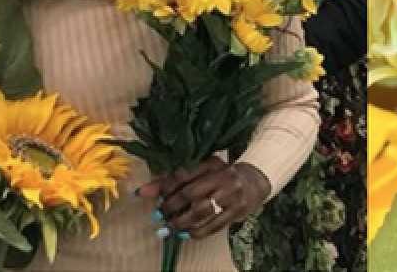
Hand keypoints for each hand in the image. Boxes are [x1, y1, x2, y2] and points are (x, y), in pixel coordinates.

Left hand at [137, 158, 271, 240]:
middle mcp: (222, 176)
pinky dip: (197, 232)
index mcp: (211, 163)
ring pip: (201, 211)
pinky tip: (186, 234)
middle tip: (160, 215)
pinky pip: (214, 225)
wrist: (254, 180)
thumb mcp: (201, 171)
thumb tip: (142, 192)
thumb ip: (172, 180)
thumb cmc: (221, 175)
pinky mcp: (237, 211)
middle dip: (171, 207)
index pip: (183, 175)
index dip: (163, 187)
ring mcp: (231, 194)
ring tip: (169, 227)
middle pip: (190, 193)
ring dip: (181, 222)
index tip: (147, 196)